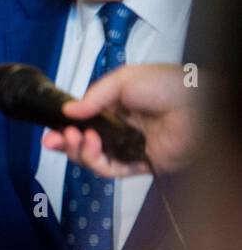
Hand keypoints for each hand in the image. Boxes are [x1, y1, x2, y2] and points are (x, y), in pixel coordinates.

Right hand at [41, 63, 199, 177]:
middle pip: (83, 143)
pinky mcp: (138, 165)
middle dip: (65, 143)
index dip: (64, 127)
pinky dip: (96, 160)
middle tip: (52, 140)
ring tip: (77, 138)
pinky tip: (92, 145)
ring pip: (93, 158)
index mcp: (115, 107)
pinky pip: (111, 170)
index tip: (50, 130)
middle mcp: (119, 129)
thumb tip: (67, 112)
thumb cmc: (166, 86)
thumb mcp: (124, 80)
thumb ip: (94, 97)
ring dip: (79, 151)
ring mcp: (127, 148)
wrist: (199, 106)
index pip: (83, 121)